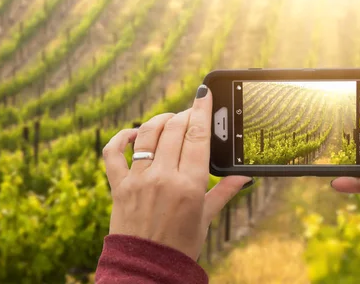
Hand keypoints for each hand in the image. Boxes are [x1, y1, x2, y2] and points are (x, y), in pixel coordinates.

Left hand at [102, 85, 250, 260]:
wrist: (146, 270)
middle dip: (184, 114)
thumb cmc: (181, 245)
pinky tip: (134, 134)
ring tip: (169, 120)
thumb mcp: (206, 218)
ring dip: (160, 120)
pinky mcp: (118, 186)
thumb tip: (245, 176)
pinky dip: (122, 137)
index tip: (204, 94)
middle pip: (174, 129)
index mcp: (190, 186)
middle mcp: (163, 178)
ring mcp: (138, 180)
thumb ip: (225, 192)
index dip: (202, 110)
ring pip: (148, 134)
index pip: (198, 136)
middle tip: (190, 114)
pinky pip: (114, 152)